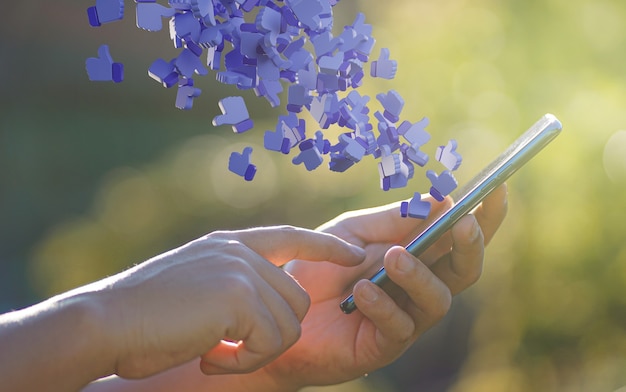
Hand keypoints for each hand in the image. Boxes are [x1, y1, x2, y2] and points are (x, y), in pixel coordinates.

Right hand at [94, 226, 364, 379]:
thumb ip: (233, 284)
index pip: (291, 236)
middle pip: (296, 299)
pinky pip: (270, 342)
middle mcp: (240, 252)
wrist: (105, 321)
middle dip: (271, 335)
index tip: (353, 254)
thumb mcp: (196, 286)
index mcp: (230, 244)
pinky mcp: (238, 297)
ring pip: (289, 324)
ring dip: (256, 352)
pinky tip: (209, 358)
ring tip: (214, 354)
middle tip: (227, 351)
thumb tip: (266, 310)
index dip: (325, 245)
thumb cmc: (143, 315)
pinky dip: (244, 362)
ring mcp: (241, 271)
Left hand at [258, 184, 507, 387]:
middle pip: (465, 271)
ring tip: (394, 257)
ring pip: (438, 300)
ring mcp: (405, 317)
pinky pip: (399, 327)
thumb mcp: (353, 232)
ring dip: (420, 275)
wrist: (280, 309)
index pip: (459, 237)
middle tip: (462, 225)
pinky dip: (384, 305)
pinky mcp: (384, 345)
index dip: (485, 216)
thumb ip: (393, 219)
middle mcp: (418, 287)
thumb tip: (440, 198)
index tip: (498, 189)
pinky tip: (363, 290)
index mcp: (417, 255)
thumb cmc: (318, 268)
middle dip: (470, 247)